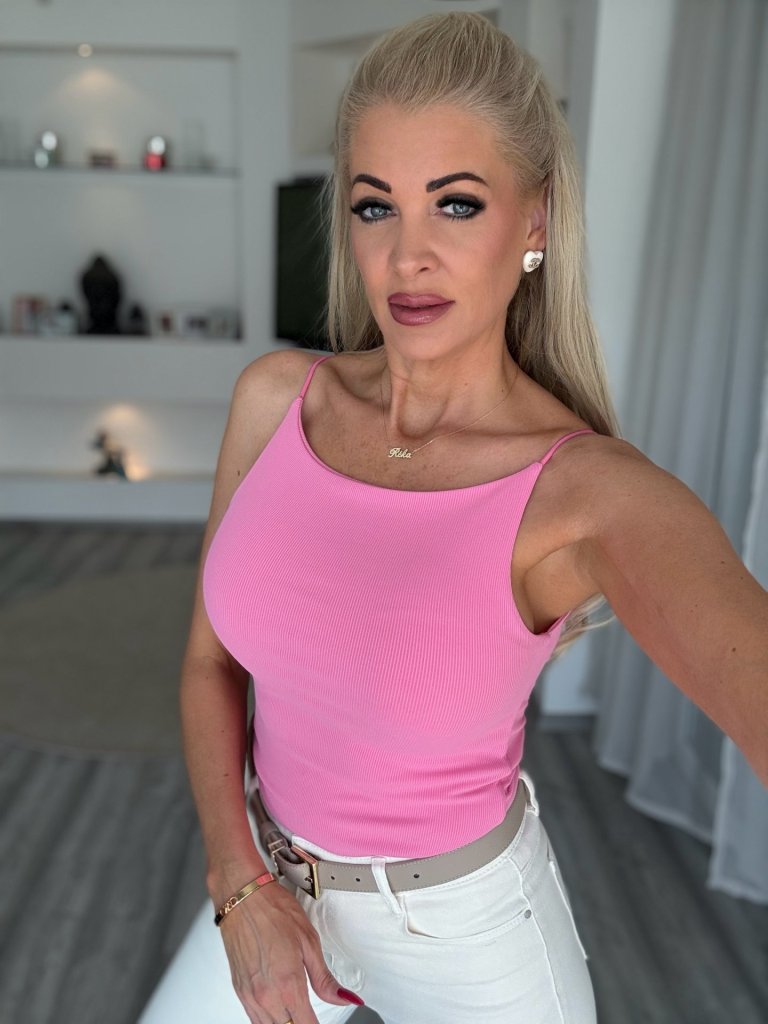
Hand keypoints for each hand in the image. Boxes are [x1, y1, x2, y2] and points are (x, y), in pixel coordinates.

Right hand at [217, 879, 362, 1022]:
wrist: (243, 897)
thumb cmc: (274, 911)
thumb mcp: (309, 941)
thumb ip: (325, 979)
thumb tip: (345, 997)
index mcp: (288, 985)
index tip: (322, 1022)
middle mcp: (266, 996)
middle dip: (301, 1023)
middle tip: (310, 1013)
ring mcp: (249, 995)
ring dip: (285, 1023)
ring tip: (296, 1012)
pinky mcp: (238, 991)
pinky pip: (254, 1019)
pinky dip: (269, 1020)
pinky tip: (278, 1010)